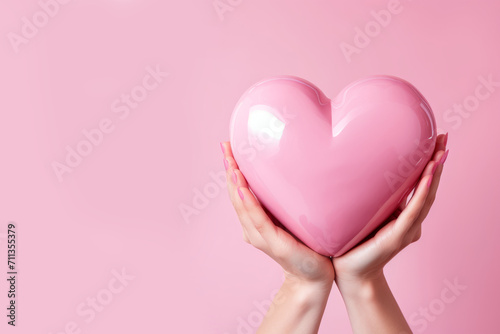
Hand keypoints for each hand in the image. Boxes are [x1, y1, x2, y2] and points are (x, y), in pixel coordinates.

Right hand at [220, 142, 333, 286]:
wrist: (314, 276)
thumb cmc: (305, 245)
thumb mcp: (291, 217)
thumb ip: (283, 202)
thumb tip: (289, 172)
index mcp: (254, 220)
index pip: (239, 190)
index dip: (232, 168)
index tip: (228, 146)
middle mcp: (252, 227)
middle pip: (236, 194)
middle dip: (229, 170)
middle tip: (225, 147)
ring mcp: (261, 236)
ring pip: (243, 205)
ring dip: (235, 182)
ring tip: (231, 162)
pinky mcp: (273, 243)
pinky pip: (258, 219)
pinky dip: (248, 203)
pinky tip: (242, 187)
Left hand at [333, 133, 448, 283]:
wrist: (347, 272)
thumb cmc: (353, 242)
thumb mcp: (365, 213)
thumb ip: (374, 198)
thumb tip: (366, 171)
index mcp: (403, 215)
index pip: (421, 185)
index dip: (430, 164)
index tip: (436, 141)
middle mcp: (410, 222)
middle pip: (428, 188)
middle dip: (437, 162)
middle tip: (443, 138)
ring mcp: (406, 230)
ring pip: (425, 198)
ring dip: (434, 174)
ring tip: (440, 153)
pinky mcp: (396, 237)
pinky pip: (412, 212)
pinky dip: (422, 194)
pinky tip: (428, 177)